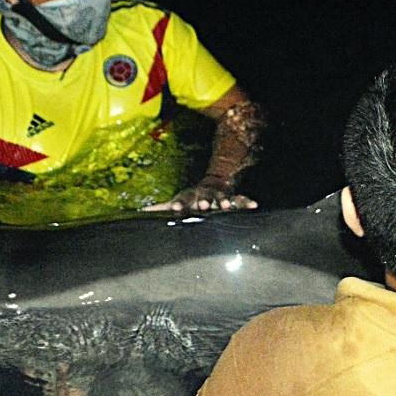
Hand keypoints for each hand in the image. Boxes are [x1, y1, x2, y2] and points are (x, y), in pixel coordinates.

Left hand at [143, 177, 257, 212]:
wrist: (213, 184)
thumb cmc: (190, 199)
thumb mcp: (175, 201)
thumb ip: (159, 208)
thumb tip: (140, 211)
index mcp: (189, 196)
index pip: (182, 199)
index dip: (179, 204)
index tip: (175, 209)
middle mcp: (205, 194)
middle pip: (204, 196)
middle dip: (204, 201)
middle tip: (204, 206)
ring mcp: (219, 196)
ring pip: (222, 197)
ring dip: (224, 201)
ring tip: (226, 207)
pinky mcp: (233, 198)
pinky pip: (241, 199)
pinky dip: (247, 202)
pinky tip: (255, 205)